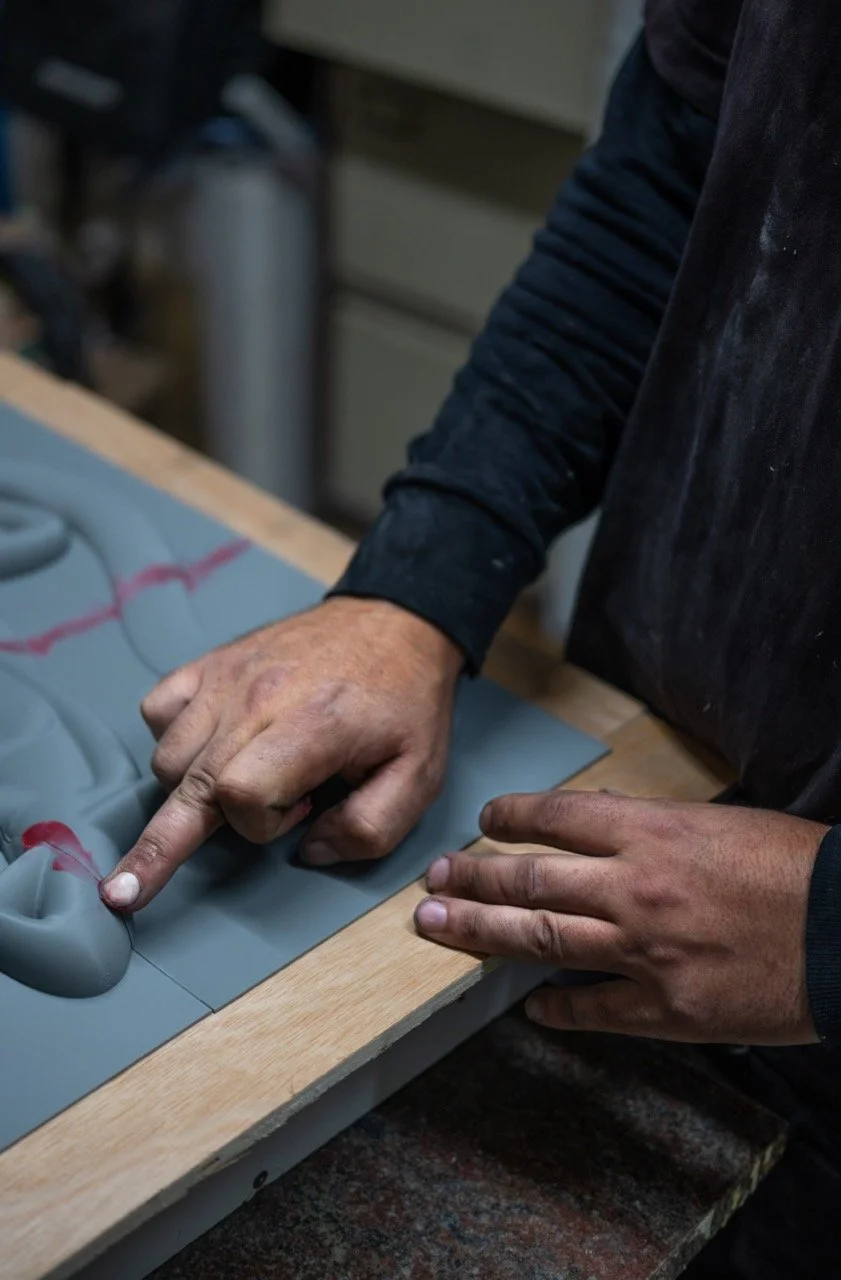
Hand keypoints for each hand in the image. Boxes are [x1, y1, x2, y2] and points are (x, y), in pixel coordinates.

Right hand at [101, 598, 462, 910]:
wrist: (394, 623)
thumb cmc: (406, 704)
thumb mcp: (419, 778)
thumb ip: (369, 830)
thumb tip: (307, 851)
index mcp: (311, 727)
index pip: (240, 793)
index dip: (260, 825)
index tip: (300, 813)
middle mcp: (257, 699)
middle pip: (185, 785)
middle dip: (158, 848)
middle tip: (121, 893)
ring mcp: (227, 677)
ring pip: (168, 757)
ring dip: (194, 787)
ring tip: (251, 775)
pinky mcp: (212, 663)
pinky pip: (158, 710)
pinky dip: (173, 737)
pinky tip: (213, 745)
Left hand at [415, 790, 826, 1044]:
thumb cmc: (793, 867)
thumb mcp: (718, 822)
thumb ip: (649, 822)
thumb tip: (595, 817)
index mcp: (653, 832)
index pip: (556, 817)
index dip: (509, 816)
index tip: (484, 820)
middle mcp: (635, 887)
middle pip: (529, 881)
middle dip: (470, 877)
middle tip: (433, 879)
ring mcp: (646, 952)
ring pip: (540, 940)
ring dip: (479, 933)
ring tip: (435, 928)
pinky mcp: (668, 1008)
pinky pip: (594, 1010)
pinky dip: (557, 1008)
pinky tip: (530, 1008)